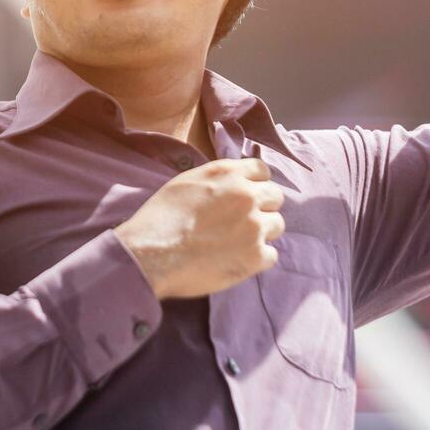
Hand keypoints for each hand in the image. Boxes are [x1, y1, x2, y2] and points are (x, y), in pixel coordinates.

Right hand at [114, 157, 284, 298]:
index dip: (255, 184)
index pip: (262, 170)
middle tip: (242, 221)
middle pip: (275, 197)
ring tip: (237, 242)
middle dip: (263, 207)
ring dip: (262, 233)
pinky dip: (256, 259)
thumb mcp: (186, 181)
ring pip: (277, 225)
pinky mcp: (255, 257)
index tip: (246, 196)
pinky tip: (235, 260)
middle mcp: (247, 196)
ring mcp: (255, 227)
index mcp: (229, 174)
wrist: (152, 253)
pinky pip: (271, 255)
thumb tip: (232, 185)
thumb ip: (217, 180)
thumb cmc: (160, 217)